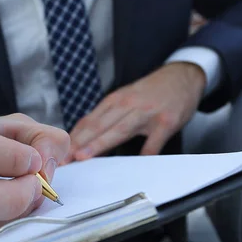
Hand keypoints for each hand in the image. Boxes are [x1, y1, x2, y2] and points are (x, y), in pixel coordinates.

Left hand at [64, 62, 205, 161]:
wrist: (183, 75)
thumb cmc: (151, 92)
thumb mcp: (126, 97)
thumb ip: (107, 115)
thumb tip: (82, 136)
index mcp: (115, 100)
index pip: (89, 120)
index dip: (72, 137)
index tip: (58, 151)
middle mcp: (128, 104)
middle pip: (99, 125)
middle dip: (78, 142)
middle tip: (64, 157)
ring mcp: (147, 113)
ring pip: (119, 130)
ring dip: (99, 143)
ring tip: (83, 156)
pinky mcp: (166, 121)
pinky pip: (153, 142)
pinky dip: (144, 153)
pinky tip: (133, 165)